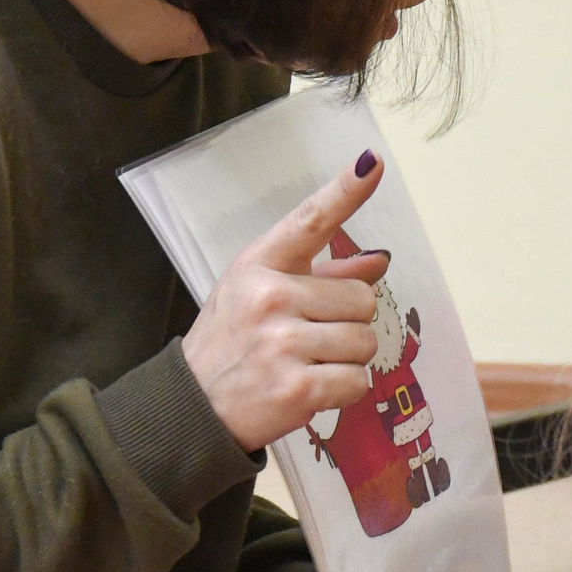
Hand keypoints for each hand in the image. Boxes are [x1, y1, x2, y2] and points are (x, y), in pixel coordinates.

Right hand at [184, 153, 391, 450]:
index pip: (310, 220)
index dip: (346, 191)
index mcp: (259, 265)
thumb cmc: (232, 344)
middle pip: (362, 298)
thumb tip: (379, 261)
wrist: (191, 409)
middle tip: (308, 340)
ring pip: (365, 341)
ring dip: (346, 359)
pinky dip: (343, 391)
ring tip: (305, 365)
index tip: (373, 163)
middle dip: (348, 322)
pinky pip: (358, 381)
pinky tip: (309, 389)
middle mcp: (269, 297)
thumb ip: (324, 277)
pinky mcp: (297, 388)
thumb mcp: (262, 295)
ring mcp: (282, 343)